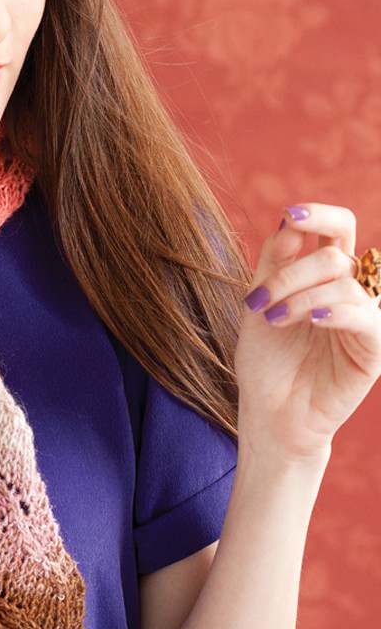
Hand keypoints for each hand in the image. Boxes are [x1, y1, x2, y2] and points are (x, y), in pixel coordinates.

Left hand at [235, 202, 380, 462]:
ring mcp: (363, 320)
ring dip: (301, 296)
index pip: (338, 229)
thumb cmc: (265, 361)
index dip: (320, 215)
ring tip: (273, 319)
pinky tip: (312, 319)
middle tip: (258, 301)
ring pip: (345, 283)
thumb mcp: (260, 304)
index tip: (291, 214)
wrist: (269, 414)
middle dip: (292, 271)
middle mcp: (349, 293)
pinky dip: (336, 312)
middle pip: (336, 254)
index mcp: (324, 277)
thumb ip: (274, 262)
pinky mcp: (373, 351)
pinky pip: (366, 318)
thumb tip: (289, 219)